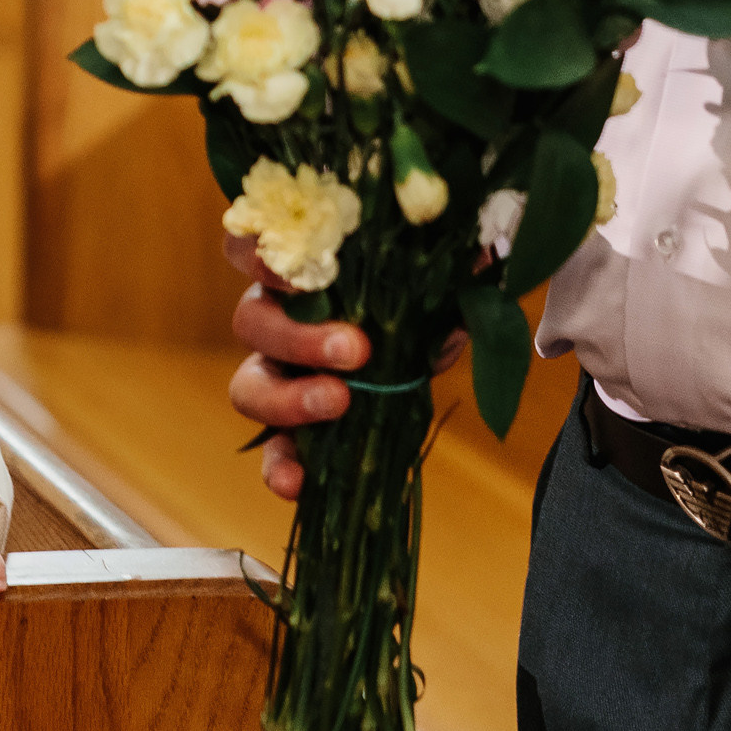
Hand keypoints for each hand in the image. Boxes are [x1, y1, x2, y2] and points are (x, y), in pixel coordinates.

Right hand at [223, 236, 465, 500]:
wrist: (424, 358)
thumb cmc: (416, 304)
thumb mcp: (436, 286)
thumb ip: (447, 274)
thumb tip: (482, 259)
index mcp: (302, 273)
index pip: (254, 246)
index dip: (257, 255)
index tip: (293, 272)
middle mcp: (276, 319)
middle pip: (252, 321)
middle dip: (299, 338)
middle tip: (356, 350)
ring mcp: (276, 376)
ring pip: (248, 386)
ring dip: (288, 399)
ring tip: (338, 404)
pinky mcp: (289, 429)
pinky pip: (271, 450)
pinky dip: (280, 467)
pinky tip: (298, 484)